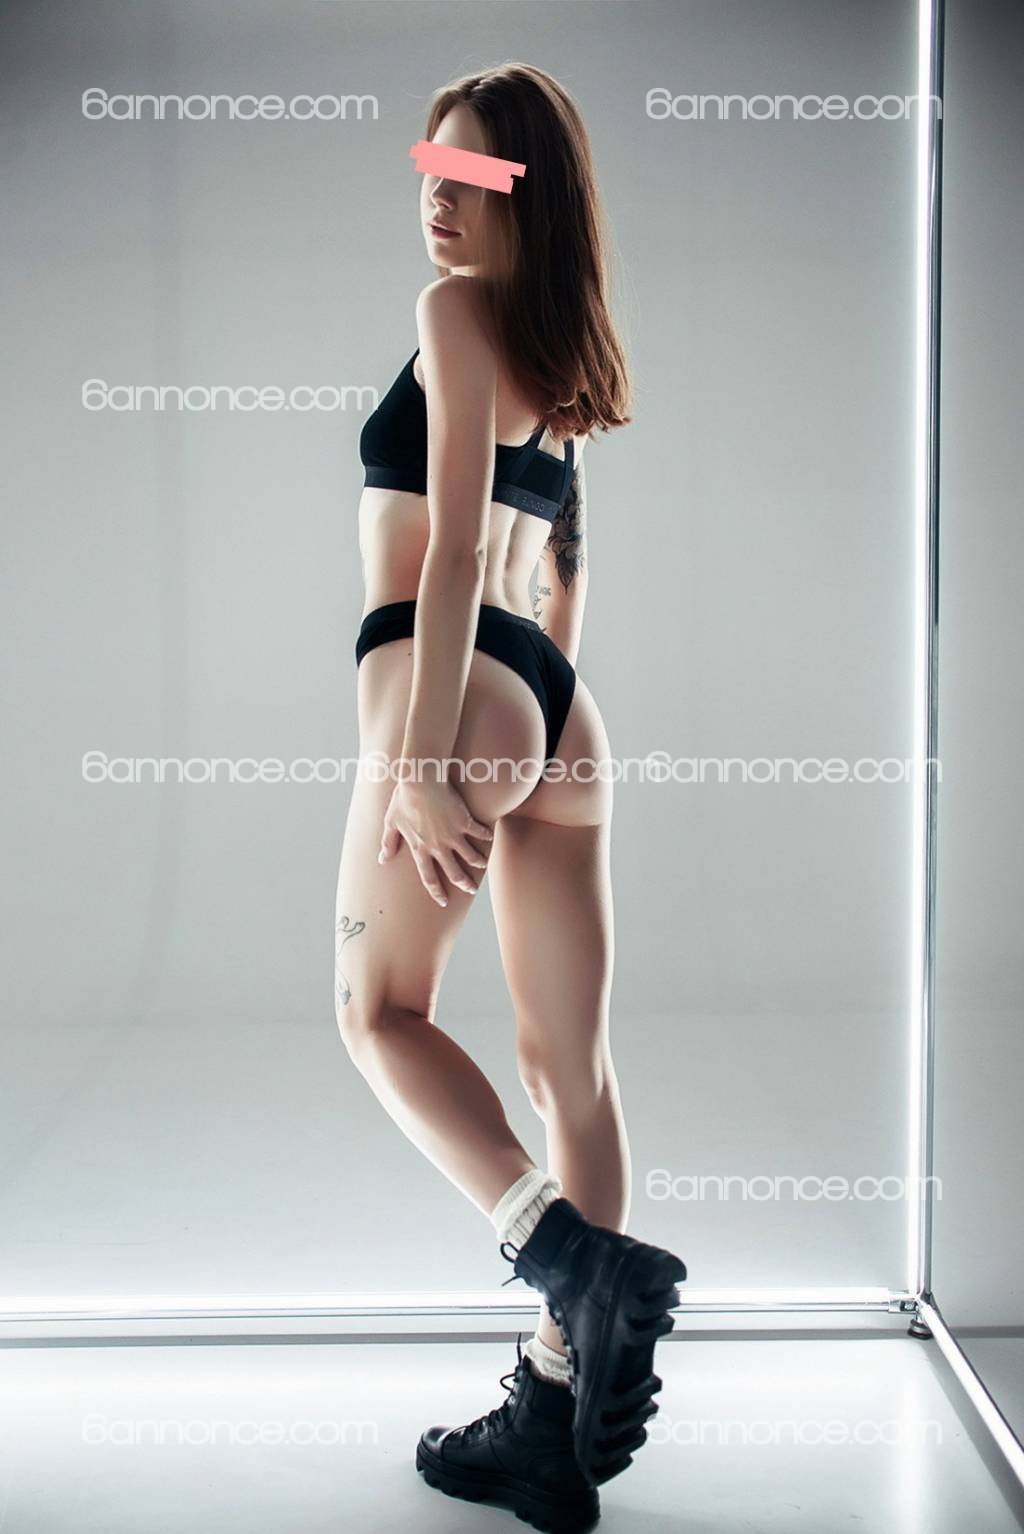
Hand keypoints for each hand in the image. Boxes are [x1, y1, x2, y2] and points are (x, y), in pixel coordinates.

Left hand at [378, 778, 493, 906]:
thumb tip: (382, 860)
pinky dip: (485, 837)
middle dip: (464, 884)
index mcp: (420, 848)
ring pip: (471, 857)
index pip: (428, 877)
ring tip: (482, 864)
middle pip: (454, 873)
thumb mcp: (391, 822)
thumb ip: (388, 843)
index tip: (443, 901)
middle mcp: (438, 846)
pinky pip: (479, 834)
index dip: (436, 892)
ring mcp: (453, 835)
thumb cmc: (403, 799)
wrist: (420, 780)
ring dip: (478, 863)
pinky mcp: (464, 821)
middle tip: (471, 889)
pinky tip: (488, 837)